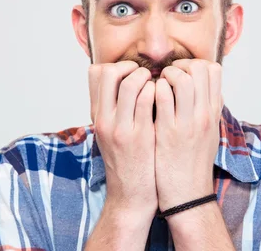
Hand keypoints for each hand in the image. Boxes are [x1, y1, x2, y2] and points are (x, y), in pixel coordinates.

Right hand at [88, 61, 157, 218]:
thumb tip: (122, 79)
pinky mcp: (141, 136)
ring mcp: (121, 128)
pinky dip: (158, 91)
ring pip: (130, 83)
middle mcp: (104, 119)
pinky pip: (148, 100)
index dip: (115, 65)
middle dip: (130, 66)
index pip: (95, 73)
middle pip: (109, 73)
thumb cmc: (125, 161)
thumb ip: (113, 108)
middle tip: (145, 74)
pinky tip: (165, 97)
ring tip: (157, 83)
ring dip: (147, 76)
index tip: (130, 72)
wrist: (131, 195)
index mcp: (96, 116)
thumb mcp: (109, 132)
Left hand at [154, 59, 222, 212]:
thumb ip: (207, 109)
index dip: (194, 64)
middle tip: (165, 75)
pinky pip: (160, 97)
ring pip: (182, 80)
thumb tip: (205, 88)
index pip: (213, 70)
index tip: (180, 72)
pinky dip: (152, 89)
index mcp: (213, 113)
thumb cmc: (193, 163)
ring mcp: (187, 123)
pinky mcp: (168, 133)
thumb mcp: (209, 133)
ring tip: (155, 84)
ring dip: (165, 75)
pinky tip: (145, 97)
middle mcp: (204, 115)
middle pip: (200, 69)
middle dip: (180, 65)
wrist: (187, 196)